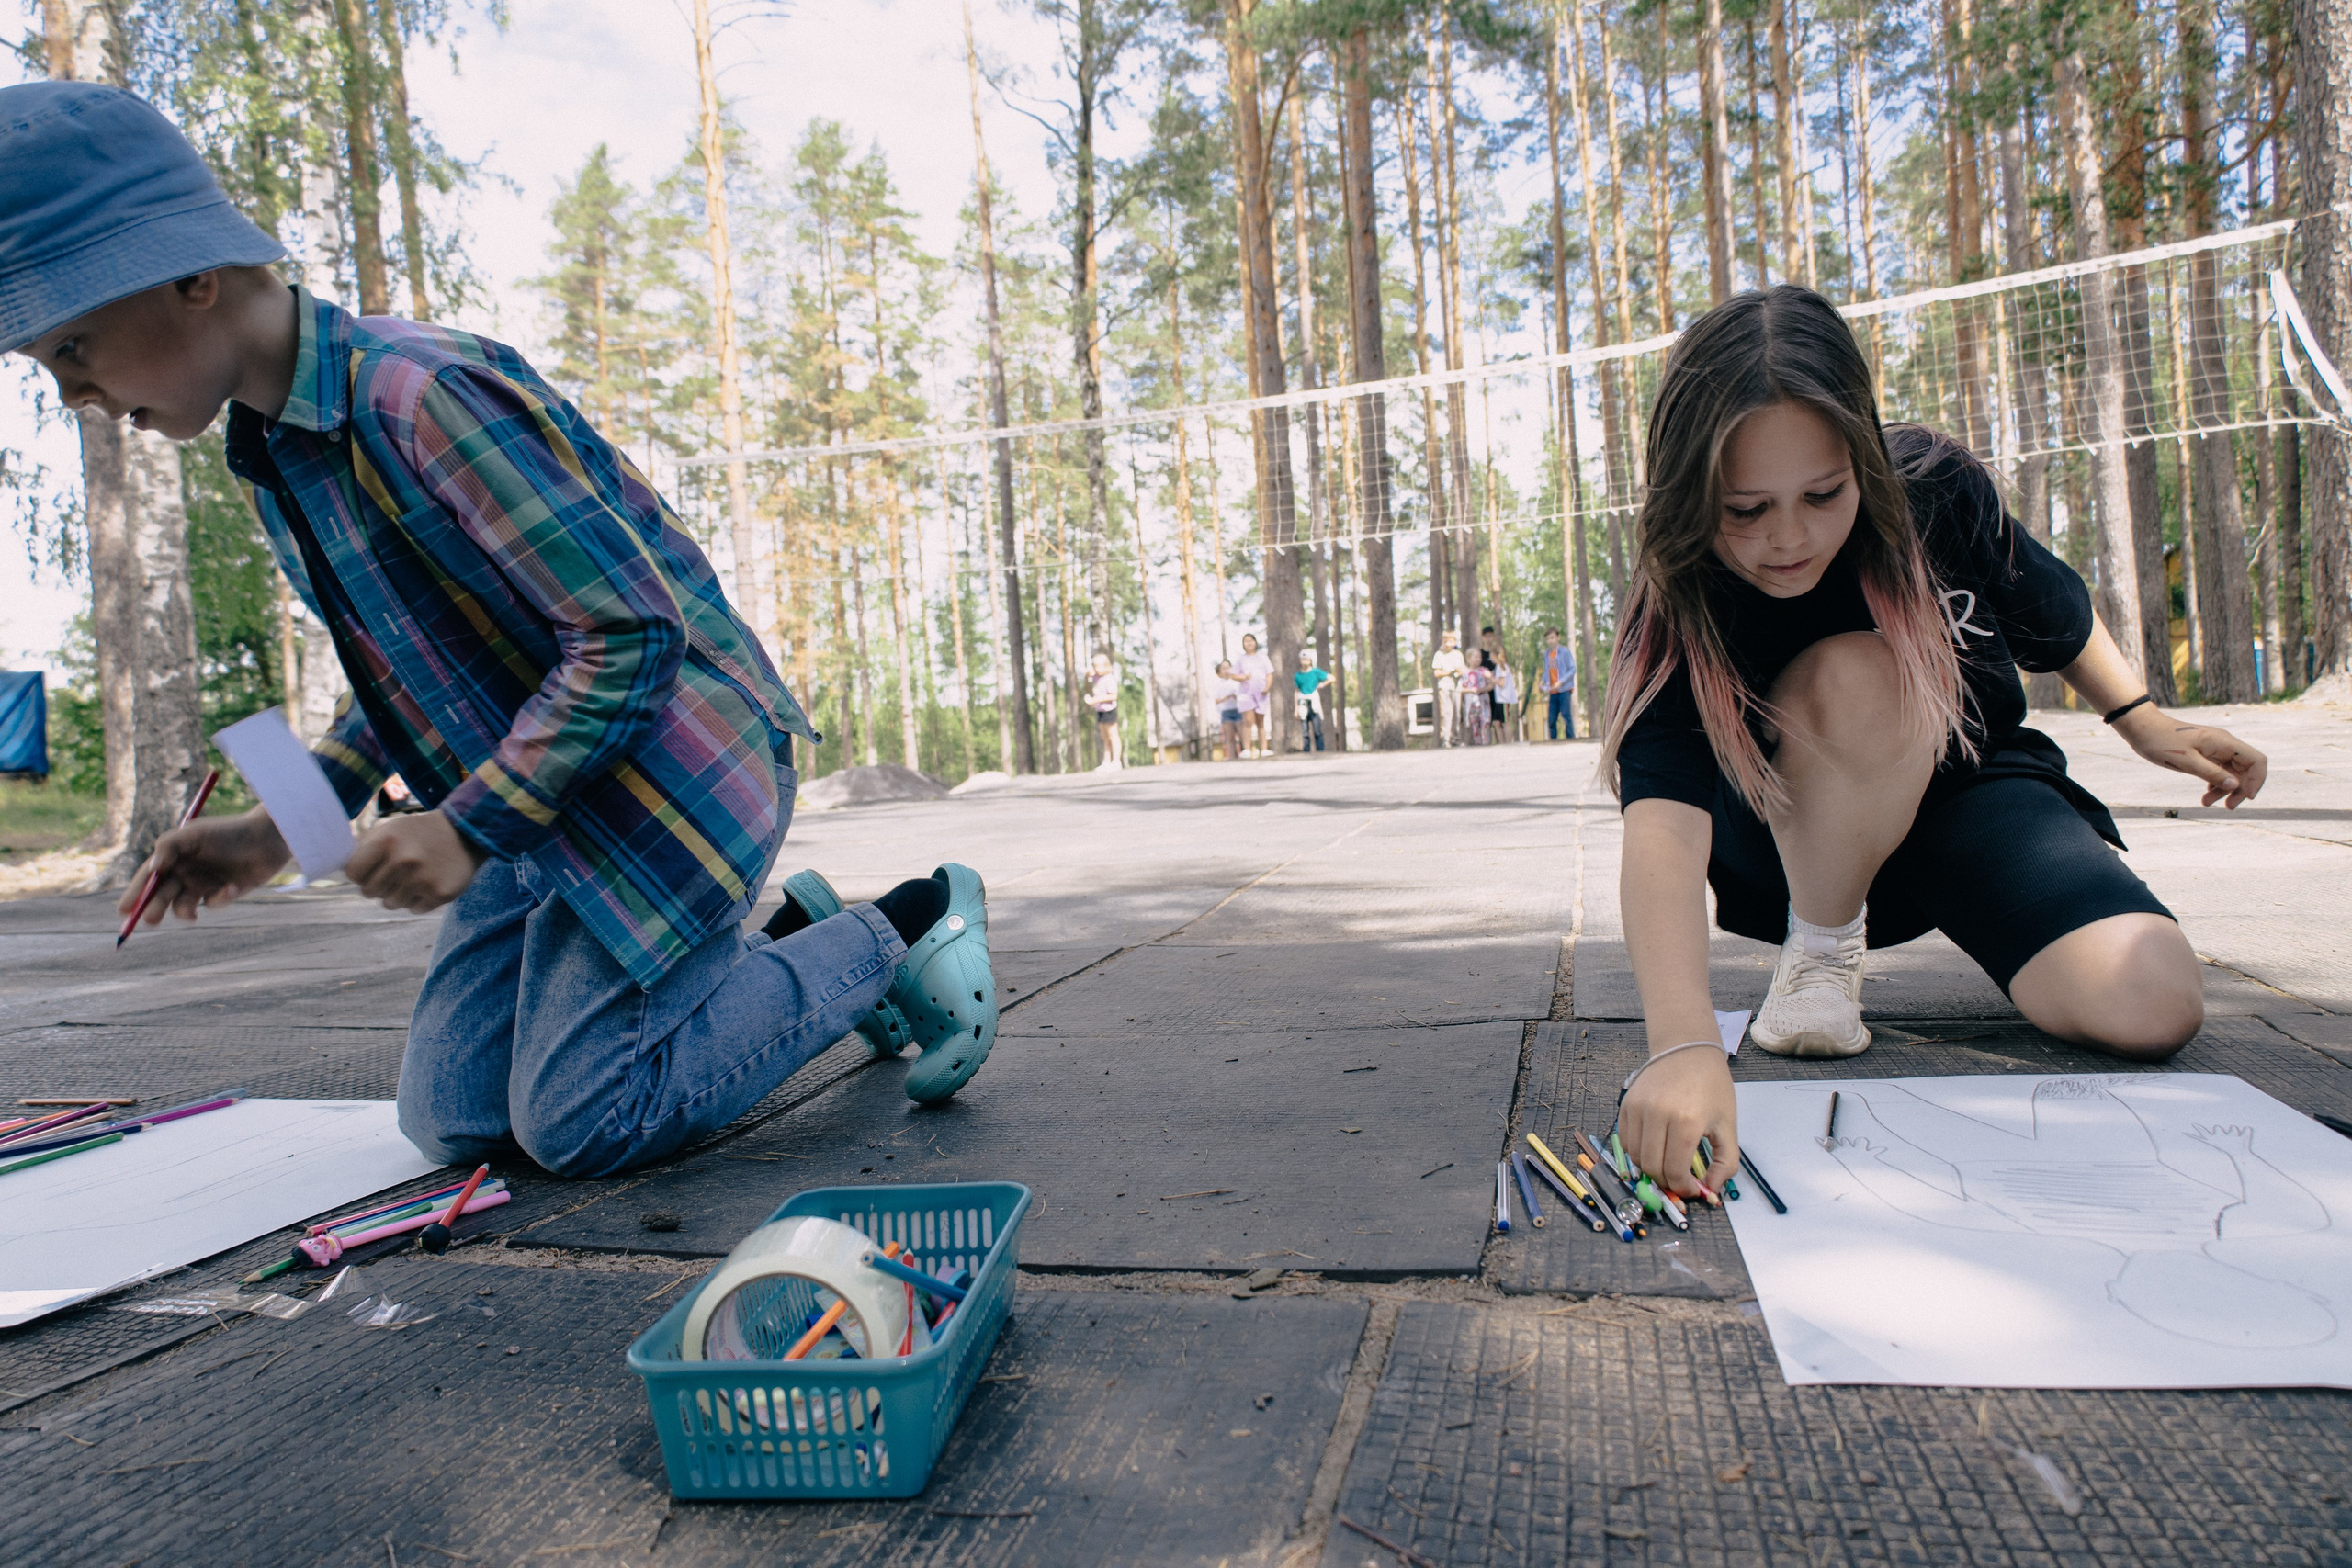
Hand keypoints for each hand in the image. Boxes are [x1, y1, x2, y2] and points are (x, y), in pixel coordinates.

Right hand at [116, 807, 293, 926]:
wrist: (268, 837)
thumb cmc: (229, 831)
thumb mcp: (194, 833)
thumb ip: (168, 846)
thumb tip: (151, 868)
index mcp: (174, 856)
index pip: (148, 877)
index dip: (135, 893)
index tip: (123, 910)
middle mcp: (187, 871)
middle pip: (162, 895)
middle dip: (153, 909)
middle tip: (150, 921)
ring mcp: (205, 883)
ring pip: (184, 905)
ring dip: (183, 912)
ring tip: (190, 916)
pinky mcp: (225, 893)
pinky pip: (214, 903)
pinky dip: (220, 899)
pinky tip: (231, 887)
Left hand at [346, 809, 487, 913]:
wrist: (466, 833)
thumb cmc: (420, 832)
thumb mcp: (391, 828)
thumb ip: (363, 846)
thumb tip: (336, 864)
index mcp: (387, 842)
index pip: (353, 874)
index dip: (360, 874)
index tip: (370, 870)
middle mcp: (403, 861)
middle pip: (370, 892)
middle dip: (378, 885)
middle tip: (394, 874)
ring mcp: (422, 880)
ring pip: (391, 904)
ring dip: (398, 894)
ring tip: (412, 878)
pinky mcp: (440, 894)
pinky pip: (414, 909)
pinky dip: (418, 901)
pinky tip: (428, 884)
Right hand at [1617, 1046, 1738, 1199]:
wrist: (1688, 1050)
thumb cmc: (1712, 1086)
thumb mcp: (1728, 1126)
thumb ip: (1726, 1163)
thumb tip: (1711, 1192)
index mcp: (1687, 1120)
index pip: (1675, 1171)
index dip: (1684, 1189)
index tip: (1694, 1190)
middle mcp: (1658, 1114)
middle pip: (1652, 1168)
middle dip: (1668, 1183)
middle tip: (1681, 1181)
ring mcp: (1638, 1108)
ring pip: (1636, 1158)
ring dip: (1652, 1169)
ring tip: (1669, 1163)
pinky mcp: (1625, 1105)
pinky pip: (1626, 1142)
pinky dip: (1639, 1153)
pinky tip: (1656, 1148)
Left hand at [2115, 707, 2266, 806]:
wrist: (2143, 729)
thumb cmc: (2162, 742)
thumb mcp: (2186, 762)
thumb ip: (2212, 774)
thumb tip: (2236, 786)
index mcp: (2224, 742)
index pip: (2256, 761)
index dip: (2256, 781)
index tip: (2246, 798)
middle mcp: (2224, 744)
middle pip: (2246, 769)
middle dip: (2240, 789)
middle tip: (2228, 807)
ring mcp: (2215, 749)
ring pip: (2231, 772)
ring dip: (2223, 789)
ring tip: (2205, 804)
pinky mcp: (2205, 753)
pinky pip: (2218, 771)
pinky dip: (2214, 783)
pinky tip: (2205, 794)